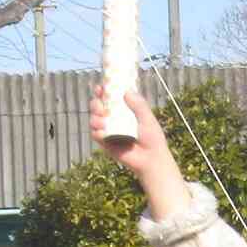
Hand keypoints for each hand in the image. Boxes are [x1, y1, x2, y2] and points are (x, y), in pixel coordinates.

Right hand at [90, 86, 191, 215]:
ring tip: (104, 120)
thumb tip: (126, 92)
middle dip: (95, 103)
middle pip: (97, 105)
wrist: (150, 159)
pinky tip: (102, 132)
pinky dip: (97, 132)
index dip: (103, 91)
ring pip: (93, 118)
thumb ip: (139, 105)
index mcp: (124, 109)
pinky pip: (95, 134)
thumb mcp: (148, 118)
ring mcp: (108, 129)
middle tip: (101, 106)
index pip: (109, 97)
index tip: (101, 87)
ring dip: (95, 117)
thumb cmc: (152, 138)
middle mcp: (114, 118)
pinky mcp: (105, 142)